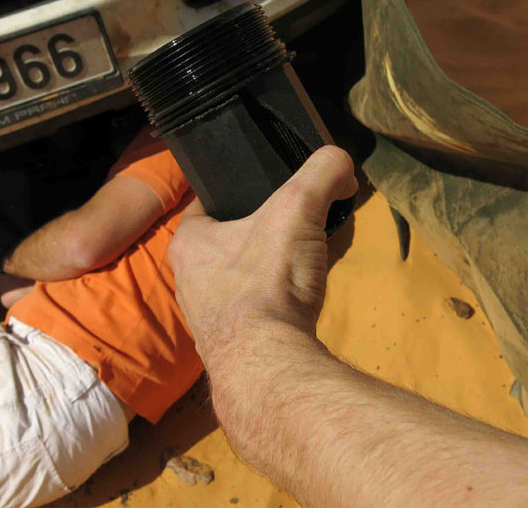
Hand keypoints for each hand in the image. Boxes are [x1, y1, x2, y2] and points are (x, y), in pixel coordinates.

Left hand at [167, 146, 357, 370]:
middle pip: (225, 244)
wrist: (269, 364)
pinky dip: (271, 308)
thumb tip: (341, 162)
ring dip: (264, 275)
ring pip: (236, 282)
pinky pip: (249, 317)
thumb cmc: (269, 279)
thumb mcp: (298, 208)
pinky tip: (294, 307)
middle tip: (292, 230)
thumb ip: (321, 173)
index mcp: (187, 242)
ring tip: (298, 268)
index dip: (238, 193)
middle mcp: (186, 282)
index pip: (208, 204)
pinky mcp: (228, 350)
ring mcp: (205, 320)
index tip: (268, 194)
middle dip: (257, 237)